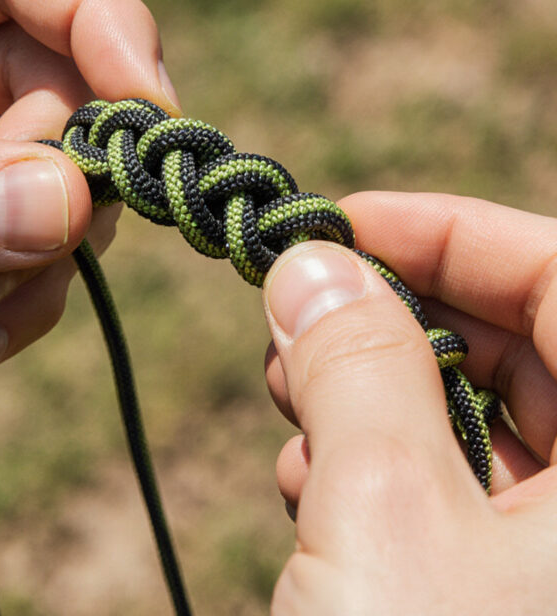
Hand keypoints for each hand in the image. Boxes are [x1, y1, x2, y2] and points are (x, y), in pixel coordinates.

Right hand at [262, 192, 556, 613]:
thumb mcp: (387, 507)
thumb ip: (356, 363)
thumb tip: (310, 265)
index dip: (451, 232)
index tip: (342, 222)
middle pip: (513, 347)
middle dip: (390, 317)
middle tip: (296, 313)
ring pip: (470, 417)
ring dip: (364, 394)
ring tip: (288, 404)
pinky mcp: (510, 593)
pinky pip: (451, 490)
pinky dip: (372, 466)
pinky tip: (309, 484)